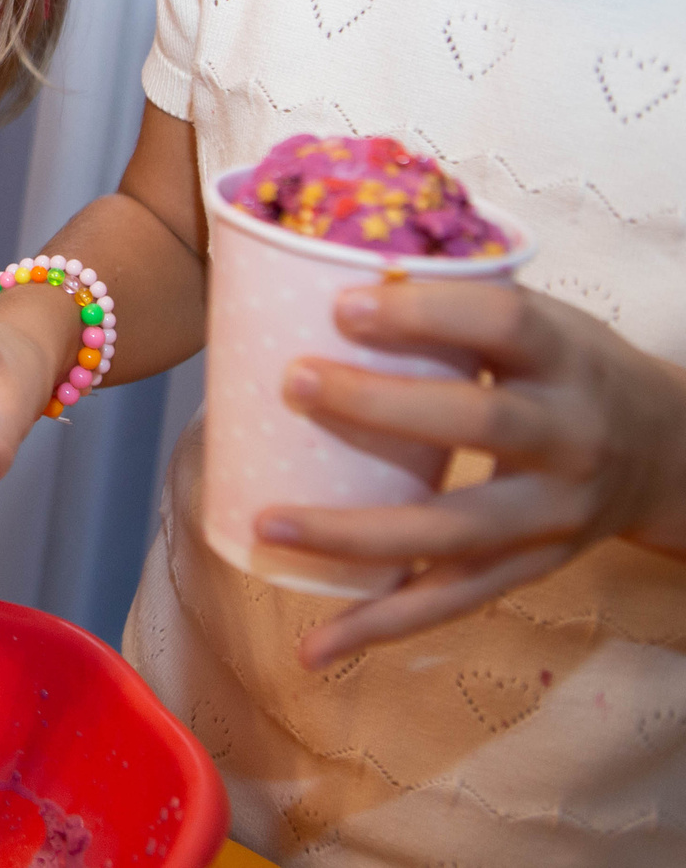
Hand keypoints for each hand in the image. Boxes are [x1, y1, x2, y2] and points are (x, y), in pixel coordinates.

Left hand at [259, 281, 685, 667]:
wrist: (670, 454)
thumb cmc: (566, 368)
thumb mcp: (538, 318)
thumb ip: (452, 299)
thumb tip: (316, 265)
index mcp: (565, 356)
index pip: (504, 323)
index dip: (426, 312)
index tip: (342, 304)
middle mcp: (570, 436)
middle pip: (480, 424)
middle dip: (383, 407)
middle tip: (294, 383)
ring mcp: (552, 514)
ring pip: (454, 532)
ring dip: (356, 535)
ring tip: (269, 525)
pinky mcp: (529, 568)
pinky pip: (450, 604)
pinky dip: (378, 626)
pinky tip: (314, 647)